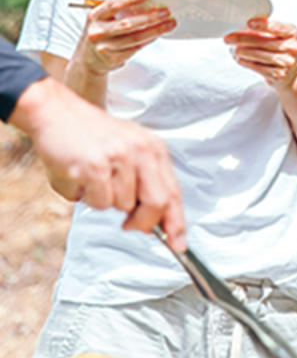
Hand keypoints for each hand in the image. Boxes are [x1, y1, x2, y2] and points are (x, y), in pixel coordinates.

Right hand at [10, 77, 185, 248]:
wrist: (57, 113)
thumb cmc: (91, 137)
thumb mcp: (128, 150)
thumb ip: (143, 181)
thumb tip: (151, 222)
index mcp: (154, 148)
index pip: (174, 192)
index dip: (177, 222)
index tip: (178, 244)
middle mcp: (142, 151)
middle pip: (157, 203)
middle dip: (143, 222)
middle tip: (129, 225)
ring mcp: (120, 158)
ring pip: (121, 206)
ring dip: (104, 201)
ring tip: (92, 177)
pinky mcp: (95, 166)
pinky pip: (98, 203)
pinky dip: (87, 198)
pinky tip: (78, 176)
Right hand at [75, 0, 175, 75]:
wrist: (87, 62)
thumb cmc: (98, 34)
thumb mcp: (100, 19)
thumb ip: (116, 8)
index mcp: (94, 17)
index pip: (113, 5)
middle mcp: (98, 32)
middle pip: (128, 23)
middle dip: (150, 17)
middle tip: (166, 12)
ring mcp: (105, 47)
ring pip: (136, 38)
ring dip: (156, 30)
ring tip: (170, 23)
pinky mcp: (114, 59)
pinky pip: (136, 47)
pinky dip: (149, 40)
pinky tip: (158, 34)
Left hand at [223, 18, 296, 88]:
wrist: (290, 70)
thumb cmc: (279, 48)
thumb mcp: (277, 34)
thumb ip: (264, 28)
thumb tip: (243, 27)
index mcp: (292, 33)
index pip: (277, 27)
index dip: (262, 25)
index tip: (249, 22)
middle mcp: (292, 47)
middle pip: (263, 41)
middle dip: (242, 39)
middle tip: (229, 38)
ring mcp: (287, 62)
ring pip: (259, 55)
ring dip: (242, 52)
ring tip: (233, 50)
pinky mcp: (279, 74)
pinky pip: (258, 67)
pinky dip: (246, 63)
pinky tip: (240, 59)